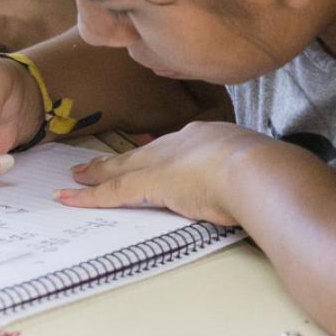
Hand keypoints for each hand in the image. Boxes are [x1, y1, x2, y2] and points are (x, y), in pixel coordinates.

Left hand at [55, 122, 269, 223]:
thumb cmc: (267, 173)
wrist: (257, 171)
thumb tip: (260, 186)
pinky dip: (88, 197)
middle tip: (94, 164)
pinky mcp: (148, 183)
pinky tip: (69, 199)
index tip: (143, 154)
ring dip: (96, 174)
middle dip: (117, 160)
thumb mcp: (258, 166)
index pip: (173, 145)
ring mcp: (162, 162)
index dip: (154, 153)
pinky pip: (110, 191)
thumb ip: (249, 175)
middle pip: (140, 153)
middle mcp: (179, 142)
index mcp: (207, 136)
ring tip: (77, 178)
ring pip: (120, 169)